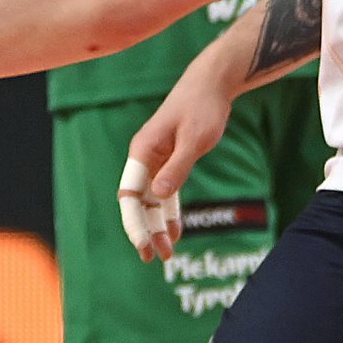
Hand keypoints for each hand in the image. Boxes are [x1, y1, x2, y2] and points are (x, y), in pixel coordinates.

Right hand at [118, 59, 241, 260]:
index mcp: (142, 152)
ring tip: (166, 254)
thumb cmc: (203, 107)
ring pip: (152, 201)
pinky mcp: (170, 160)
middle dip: (145, 231)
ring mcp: (156, 160)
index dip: (134, 223)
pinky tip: (176, 231)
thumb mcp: (195, 138)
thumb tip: (158, 197)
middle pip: (139, 203)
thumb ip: (177, 167)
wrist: (212, 84)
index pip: (131, 196)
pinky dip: (170, 211)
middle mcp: (144, 158)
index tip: (143, 245)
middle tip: (154, 258)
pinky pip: (166, 192)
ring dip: (158, 226)